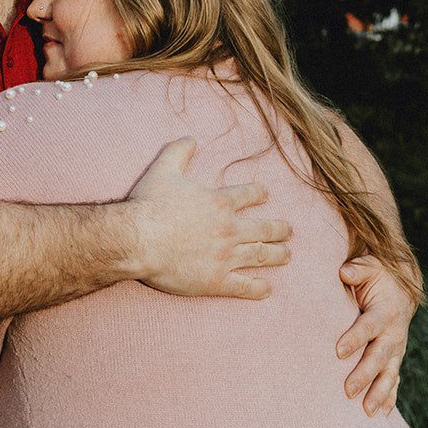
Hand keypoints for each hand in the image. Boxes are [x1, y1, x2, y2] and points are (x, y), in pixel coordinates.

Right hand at [125, 137, 292, 298]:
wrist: (138, 239)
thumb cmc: (150, 205)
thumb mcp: (164, 169)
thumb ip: (179, 152)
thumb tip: (190, 138)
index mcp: (220, 202)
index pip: (250, 195)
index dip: (260, 194)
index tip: (266, 196)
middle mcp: (229, 228)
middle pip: (264, 228)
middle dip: (279, 229)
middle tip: (288, 231)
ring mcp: (226, 256)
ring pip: (261, 255)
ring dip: (277, 255)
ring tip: (286, 255)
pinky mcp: (216, 280)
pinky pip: (245, 286)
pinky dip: (259, 288)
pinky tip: (268, 289)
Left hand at [335, 255, 416, 416]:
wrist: (401, 289)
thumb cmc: (378, 277)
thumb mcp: (370, 267)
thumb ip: (358, 269)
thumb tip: (345, 272)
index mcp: (386, 311)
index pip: (368, 326)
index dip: (355, 338)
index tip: (338, 351)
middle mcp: (394, 333)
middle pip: (379, 357)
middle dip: (365, 375)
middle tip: (347, 390)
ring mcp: (396, 349)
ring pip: (389, 374)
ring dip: (379, 394)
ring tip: (367, 412)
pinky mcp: (395, 359)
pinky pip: (394, 381)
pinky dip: (389, 399)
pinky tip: (380, 416)